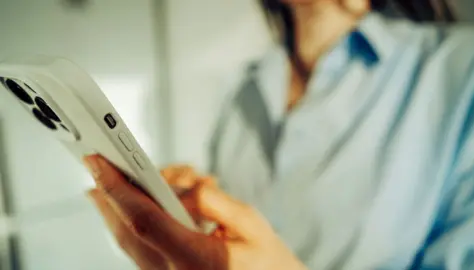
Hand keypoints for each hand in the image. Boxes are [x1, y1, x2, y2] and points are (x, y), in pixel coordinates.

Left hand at [84, 155, 305, 269]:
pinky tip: (131, 206)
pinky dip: (129, 223)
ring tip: (126, 181)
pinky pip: (137, 250)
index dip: (119, 189)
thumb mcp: (250, 224)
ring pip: (128, 242)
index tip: (100, 162)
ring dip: (117, 208)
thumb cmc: (266, 261)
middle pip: (128, 232)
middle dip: (108, 194)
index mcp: (197, 261)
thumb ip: (213, 202)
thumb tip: (180, 187)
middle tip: (97, 165)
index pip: (146, 221)